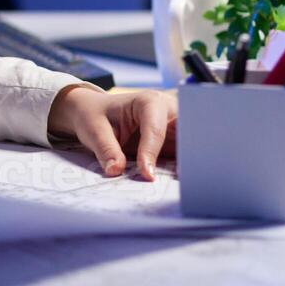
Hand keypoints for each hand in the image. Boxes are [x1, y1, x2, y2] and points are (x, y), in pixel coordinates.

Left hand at [46, 85, 176, 179]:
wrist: (94, 113)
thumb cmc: (94, 115)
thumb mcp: (94, 130)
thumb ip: (106, 149)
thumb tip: (116, 170)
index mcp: (150, 102)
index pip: (155, 129)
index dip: (151, 153)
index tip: (147, 175)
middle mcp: (168, 112)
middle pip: (186, 133)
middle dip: (187, 153)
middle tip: (184, 178)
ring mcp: (174, 127)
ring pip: (190, 146)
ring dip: (188, 163)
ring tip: (187, 183)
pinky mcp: (175, 142)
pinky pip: (183, 157)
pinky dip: (183, 169)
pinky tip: (182, 183)